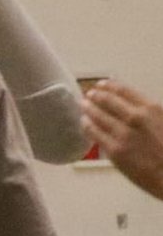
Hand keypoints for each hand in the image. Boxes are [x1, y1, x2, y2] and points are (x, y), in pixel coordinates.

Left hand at [82, 81, 162, 200]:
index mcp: (151, 109)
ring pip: (98, 116)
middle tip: (89, 94)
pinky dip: (87, 126)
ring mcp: (123, 134)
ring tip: (83, 105)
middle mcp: (135, 118)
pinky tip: (84, 122)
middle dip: (96, 96)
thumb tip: (134, 109)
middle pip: (108, 101)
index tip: (101, 84)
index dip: (109, 86)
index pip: (124, 91)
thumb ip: (150, 115)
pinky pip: (95, 134)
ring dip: (89, 108)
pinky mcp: (115, 150)